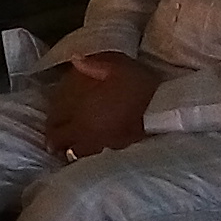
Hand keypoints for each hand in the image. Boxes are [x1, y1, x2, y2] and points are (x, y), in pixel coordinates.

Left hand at [43, 53, 160, 161]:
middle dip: (60, 145)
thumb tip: (75, 59)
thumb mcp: (118, 68)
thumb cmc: (141, 89)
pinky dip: (94, 159)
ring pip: (80, 158)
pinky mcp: (120, 156)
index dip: (52, 132)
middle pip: (65, 150)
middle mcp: (87, 139)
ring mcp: (104, 151)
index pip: (55, 134)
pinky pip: (99, 161)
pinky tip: (98, 153)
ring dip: (75, 153)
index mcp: (81, 120)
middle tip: (60, 142)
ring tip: (77, 149)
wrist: (168, 111)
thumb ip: (93, 65)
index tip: (53, 129)